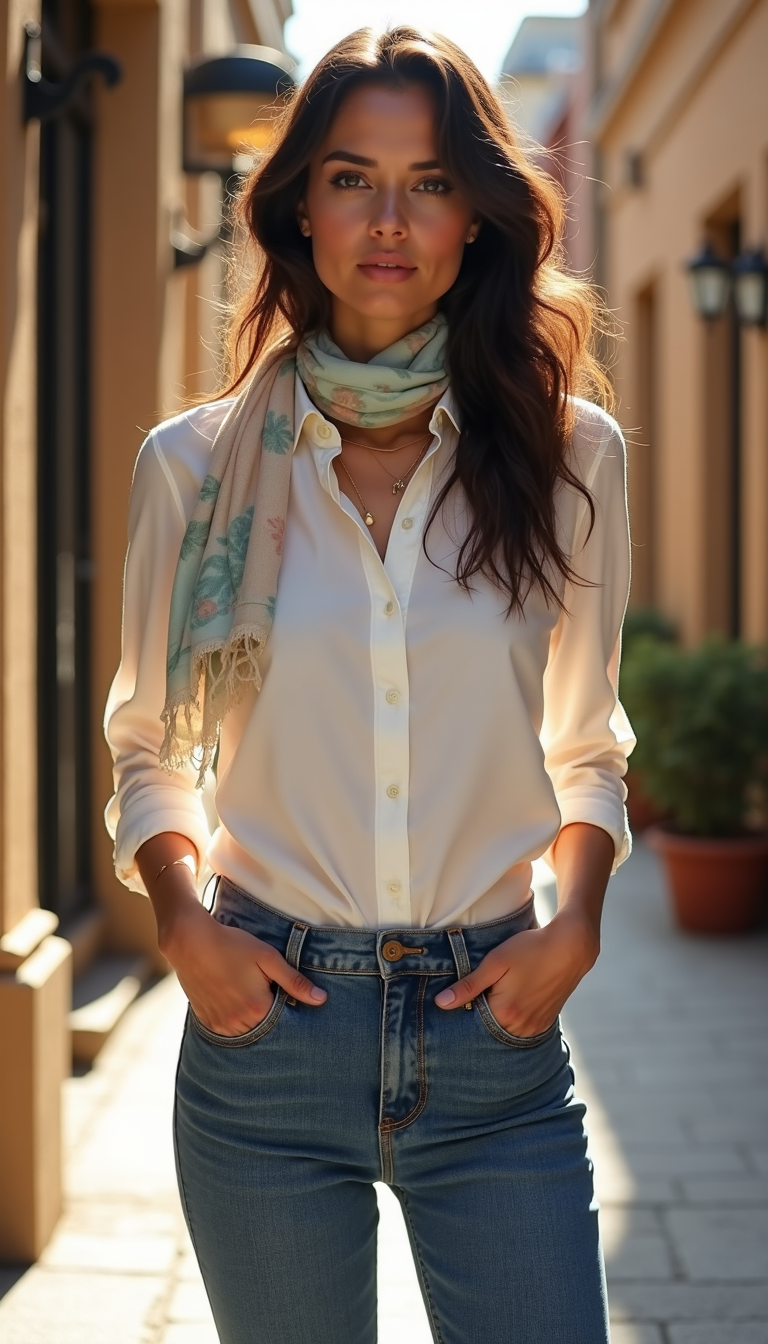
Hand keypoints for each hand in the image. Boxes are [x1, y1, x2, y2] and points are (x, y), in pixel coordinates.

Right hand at [162, 897, 326, 1034]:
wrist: (191, 942)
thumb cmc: (232, 945)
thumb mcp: (268, 958)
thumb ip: (294, 981)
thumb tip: (321, 999)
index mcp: (257, 1008)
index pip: (283, 1019)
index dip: (284, 1004)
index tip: (279, 990)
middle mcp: (239, 1022)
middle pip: (264, 1026)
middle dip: (267, 1012)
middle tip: (259, 988)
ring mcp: (221, 1024)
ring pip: (245, 1030)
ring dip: (251, 1018)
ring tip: (245, 991)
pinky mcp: (207, 1021)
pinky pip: (227, 1029)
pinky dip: (233, 1019)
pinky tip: (231, 997)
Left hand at [434, 910, 597, 1036]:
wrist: (570, 947)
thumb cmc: (530, 949)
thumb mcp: (495, 962)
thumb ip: (468, 985)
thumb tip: (440, 1003)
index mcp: (504, 1013)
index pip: (472, 1020)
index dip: (467, 1004)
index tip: (470, 988)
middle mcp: (520, 1027)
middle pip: (490, 1026)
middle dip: (483, 1010)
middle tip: (490, 985)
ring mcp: (535, 1027)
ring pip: (506, 1027)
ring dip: (500, 1014)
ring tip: (506, 989)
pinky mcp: (546, 1022)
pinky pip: (522, 1027)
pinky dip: (515, 1016)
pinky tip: (518, 995)